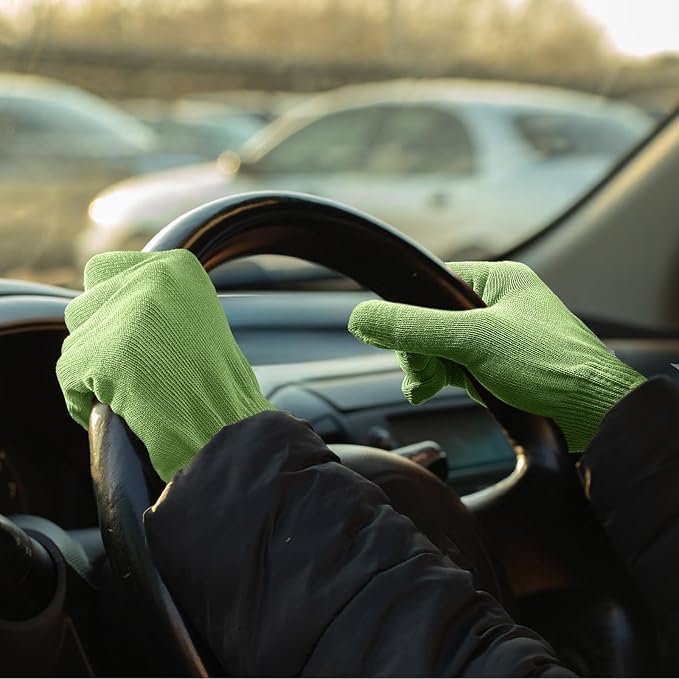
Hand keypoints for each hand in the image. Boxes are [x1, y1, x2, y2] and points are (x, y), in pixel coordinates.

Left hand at [57, 249, 272, 480]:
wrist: (228, 426)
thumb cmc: (216, 382)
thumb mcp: (193, 317)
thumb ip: (151, 301)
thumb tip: (102, 302)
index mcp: (176, 268)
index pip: (103, 269)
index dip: (108, 306)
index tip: (124, 335)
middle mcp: (150, 279)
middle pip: (85, 305)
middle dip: (100, 340)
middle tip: (132, 367)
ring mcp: (127, 317)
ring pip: (76, 342)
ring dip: (93, 370)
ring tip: (129, 390)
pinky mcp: (106, 355)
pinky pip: (69, 376)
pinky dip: (82, 399)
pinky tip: (114, 409)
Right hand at [348, 261, 645, 451]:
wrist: (595, 414)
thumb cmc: (551, 367)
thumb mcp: (473, 340)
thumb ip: (414, 328)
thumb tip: (361, 318)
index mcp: (498, 281)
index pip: (431, 286)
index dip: (408, 313)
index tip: (395, 339)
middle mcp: (497, 305)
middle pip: (431, 319)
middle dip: (418, 348)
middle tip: (420, 370)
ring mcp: (498, 337)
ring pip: (441, 345)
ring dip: (426, 365)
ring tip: (423, 385)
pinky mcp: (499, 366)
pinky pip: (455, 365)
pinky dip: (439, 377)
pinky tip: (429, 389)